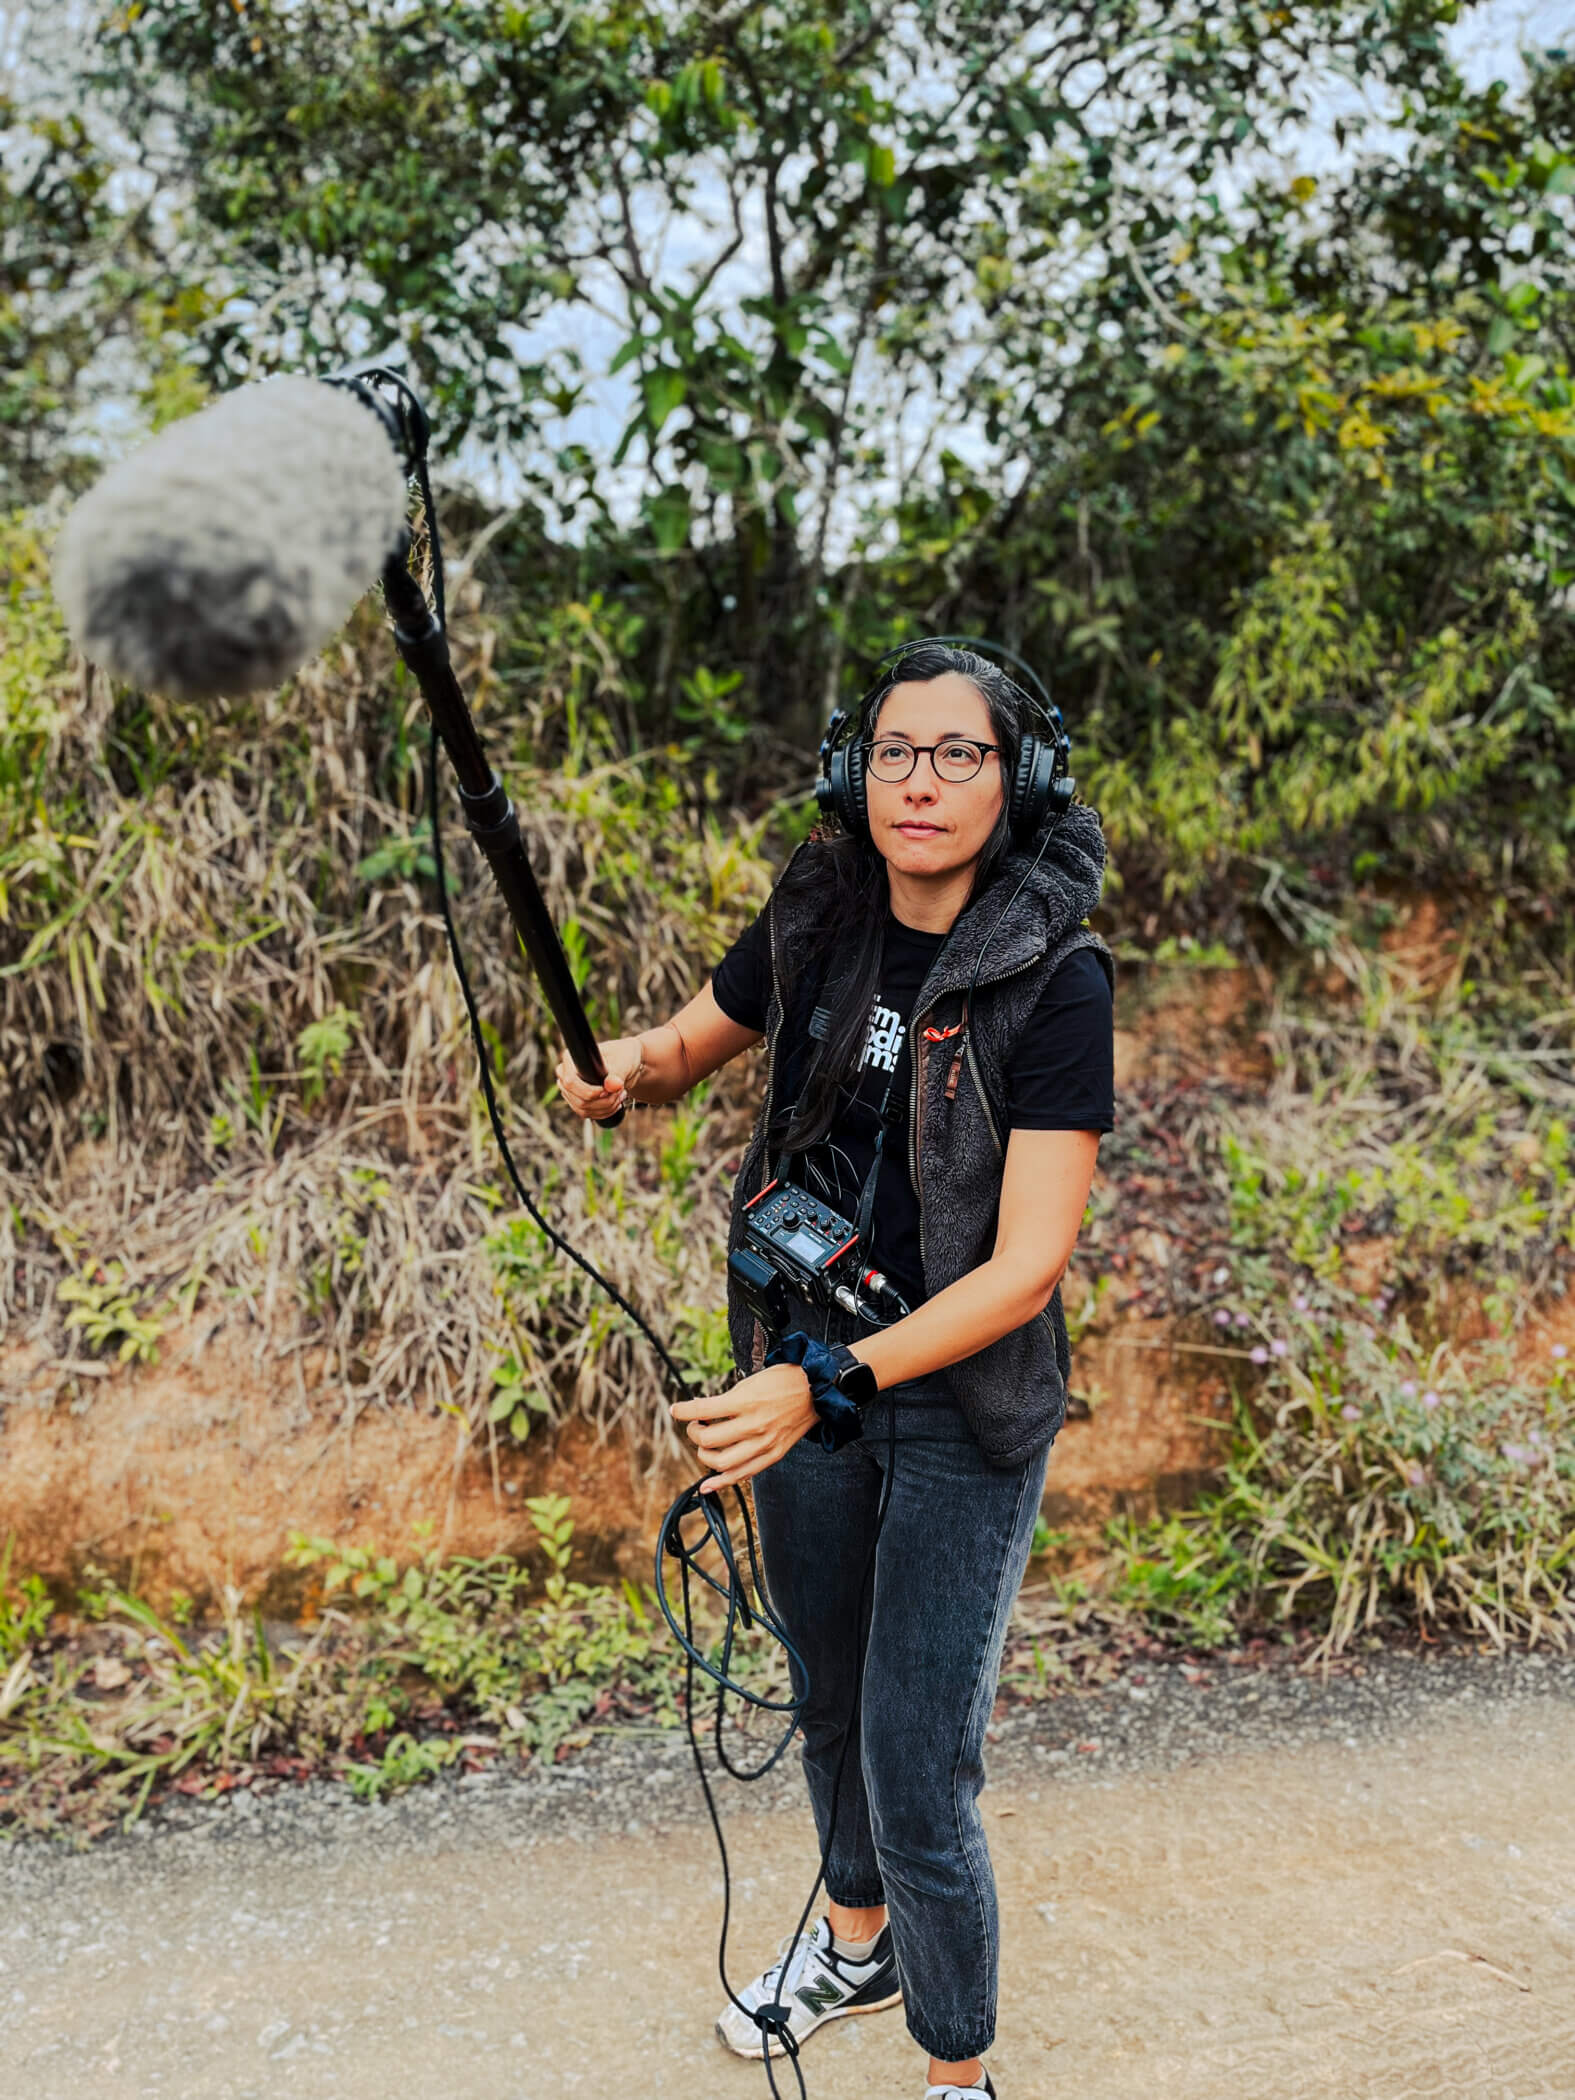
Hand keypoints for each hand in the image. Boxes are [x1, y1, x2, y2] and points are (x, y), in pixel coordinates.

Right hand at [554, 1035, 644, 1119]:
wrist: (623, 1065)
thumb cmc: (621, 1057)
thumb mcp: (621, 1062)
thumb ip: (616, 1073)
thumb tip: (611, 1084)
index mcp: (571, 1059)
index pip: (570, 1081)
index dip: (590, 1091)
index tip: (608, 1091)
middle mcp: (565, 1074)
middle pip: (578, 1099)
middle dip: (603, 1101)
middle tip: (620, 1092)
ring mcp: (569, 1090)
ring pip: (583, 1109)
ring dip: (606, 1107)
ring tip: (621, 1095)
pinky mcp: (576, 1101)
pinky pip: (587, 1113)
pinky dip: (605, 1111)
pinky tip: (616, 1103)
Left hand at [670, 1363, 817, 1493]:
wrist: (817, 1391)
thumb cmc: (783, 1381)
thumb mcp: (751, 1382)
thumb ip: (727, 1399)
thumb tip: (701, 1410)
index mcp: (746, 1401)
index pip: (703, 1410)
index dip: (683, 1411)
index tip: (675, 1410)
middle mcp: (753, 1424)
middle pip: (708, 1439)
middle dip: (694, 1433)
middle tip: (696, 1426)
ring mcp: (763, 1443)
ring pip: (721, 1462)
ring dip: (704, 1455)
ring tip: (706, 1445)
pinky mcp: (773, 1455)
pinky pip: (742, 1475)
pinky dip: (721, 1483)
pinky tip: (707, 1485)